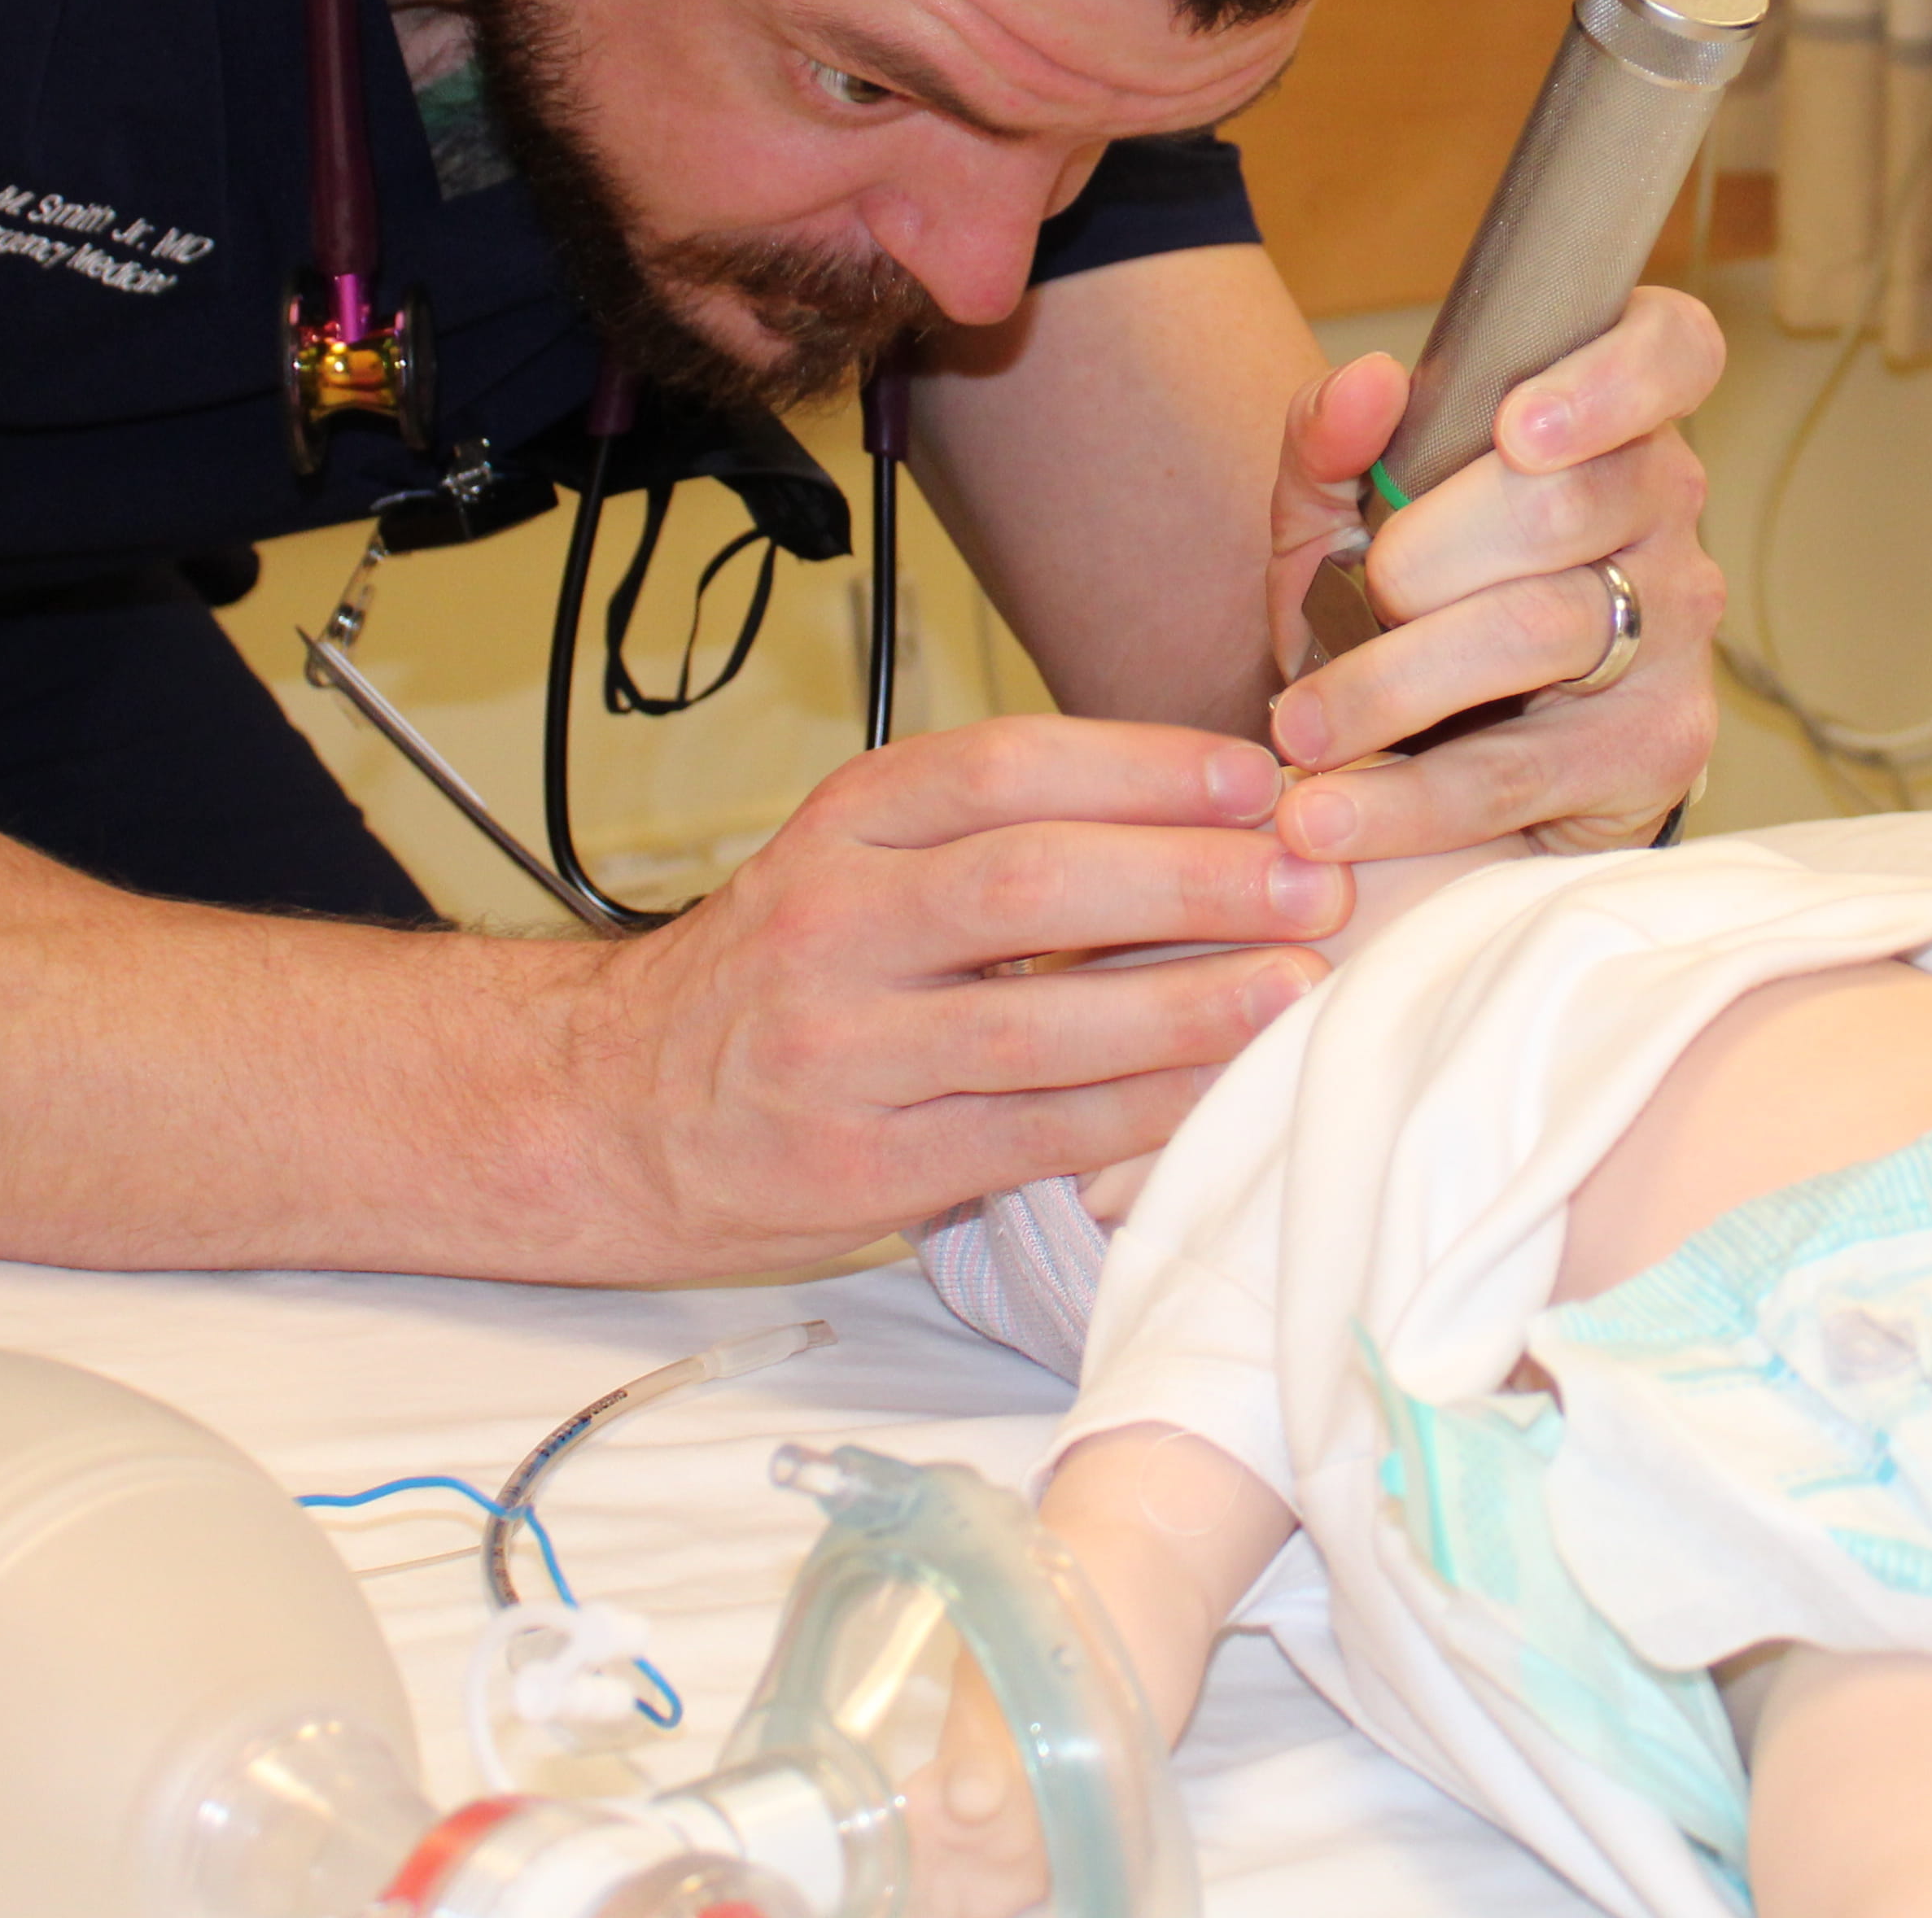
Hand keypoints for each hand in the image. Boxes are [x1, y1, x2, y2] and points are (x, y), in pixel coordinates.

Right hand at [567, 718, 1344, 1275]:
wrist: (615, 1108)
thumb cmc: (783, 976)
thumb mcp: (864, 862)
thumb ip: (1004, 833)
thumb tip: (1220, 816)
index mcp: (847, 821)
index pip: (1008, 766)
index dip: (1148, 767)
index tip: (1263, 781)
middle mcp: (833, 921)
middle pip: (1031, 882)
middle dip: (1192, 878)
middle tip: (1316, 880)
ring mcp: (840, 1050)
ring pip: (1035, 1022)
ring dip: (1185, 1003)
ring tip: (1296, 985)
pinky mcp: (862, 1165)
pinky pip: (1029, 1134)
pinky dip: (1138, 1114)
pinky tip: (1220, 1094)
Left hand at [1257, 288, 1723, 859]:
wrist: (1429, 750)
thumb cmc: (1402, 603)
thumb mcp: (1338, 518)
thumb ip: (1329, 442)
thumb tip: (1368, 384)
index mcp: (1606, 422)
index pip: (1671, 352)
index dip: (1610, 378)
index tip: (1517, 426)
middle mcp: (1665, 513)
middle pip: (1564, 502)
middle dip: (1426, 555)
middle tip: (1356, 595)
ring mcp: (1676, 632)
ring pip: (1541, 630)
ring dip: (1394, 682)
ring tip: (1302, 728)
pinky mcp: (1657, 749)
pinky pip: (1521, 768)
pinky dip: (1410, 797)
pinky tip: (1336, 813)